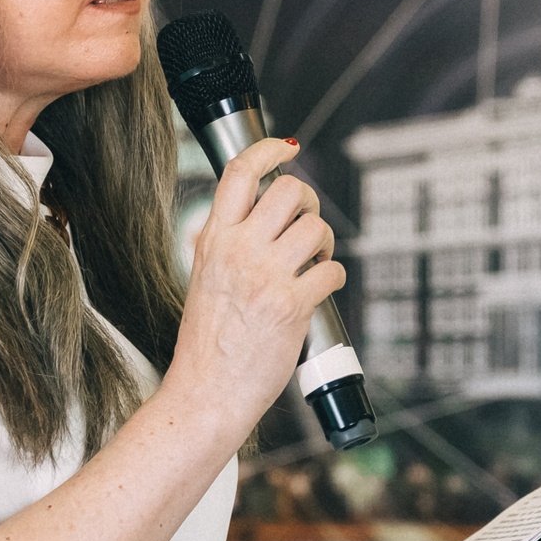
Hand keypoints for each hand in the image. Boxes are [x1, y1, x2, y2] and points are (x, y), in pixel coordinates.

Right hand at [169, 138, 344, 432]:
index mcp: (213, 240)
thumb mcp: (204, 278)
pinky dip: (335, 277)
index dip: (269, 150)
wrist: (205, 393)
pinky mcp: (291, 306)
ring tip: (315, 262)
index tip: (287, 148)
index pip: (240, 173)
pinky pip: (333, 271)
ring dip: (325, 243)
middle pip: (289, 190)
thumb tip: (260, 217)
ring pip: (317, 228)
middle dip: (309, 202)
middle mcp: (237, 252)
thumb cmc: (208, 343)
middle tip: (307, 223)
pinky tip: (322, 288)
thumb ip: (226, 244)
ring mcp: (265, 277)